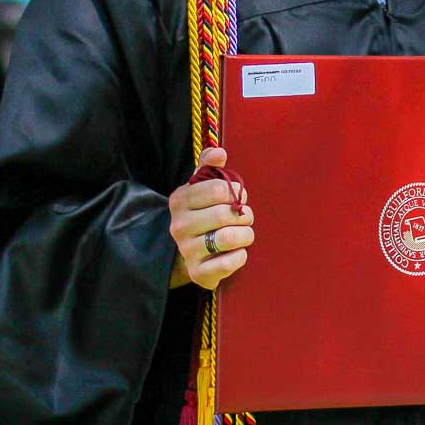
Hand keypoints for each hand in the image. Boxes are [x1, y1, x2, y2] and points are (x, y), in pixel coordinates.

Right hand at [168, 147, 253, 290]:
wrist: (189, 253)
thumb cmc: (202, 213)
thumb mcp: (201, 186)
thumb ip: (209, 166)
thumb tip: (219, 151)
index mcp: (179, 200)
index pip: (220, 189)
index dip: (238, 192)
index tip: (239, 198)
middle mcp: (178, 226)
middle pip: (226, 213)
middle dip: (245, 215)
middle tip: (245, 218)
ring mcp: (186, 250)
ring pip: (229, 238)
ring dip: (246, 235)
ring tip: (244, 234)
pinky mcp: (198, 273)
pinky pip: (230, 262)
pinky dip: (241, 256)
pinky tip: (237, 252)